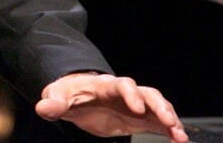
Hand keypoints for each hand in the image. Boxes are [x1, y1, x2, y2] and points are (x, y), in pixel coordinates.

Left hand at [35, 72, 187, 141]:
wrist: (79, 98)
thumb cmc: (70, 94)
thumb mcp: (58, 97)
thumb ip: (53, 102)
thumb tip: (42, 108)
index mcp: (105, 86)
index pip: (122, 85)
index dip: (130, 94)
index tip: (137, 108)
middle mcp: (125, 93)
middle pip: (147, 93)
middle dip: (158, 106)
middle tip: (168, 120)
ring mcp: (136, 105)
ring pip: (158, 106)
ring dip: (170, 118)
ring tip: (179, 135)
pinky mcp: (141, 119)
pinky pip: (160, 122)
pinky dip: (171, 129)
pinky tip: (180, 141)